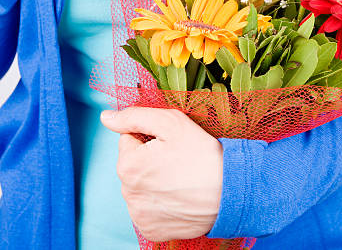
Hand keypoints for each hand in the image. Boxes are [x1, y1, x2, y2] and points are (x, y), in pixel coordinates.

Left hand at [100, 107, 222, 242]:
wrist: (230, 190)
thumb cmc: (201, 154)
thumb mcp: (169, 122)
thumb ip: (133, 116)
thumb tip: (106, 118)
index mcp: (127, 165)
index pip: (128, 138)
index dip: (150, 136)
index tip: (169, 142)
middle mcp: (128, 193)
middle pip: (133, 163)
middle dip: (149, 158)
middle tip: (177, 158)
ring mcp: (139, 215)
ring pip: (140, 185)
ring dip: (153, 179)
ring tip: (180, 177)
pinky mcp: (151, 230)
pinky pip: (148, 208)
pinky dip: (160, 201)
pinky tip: (178, 195)